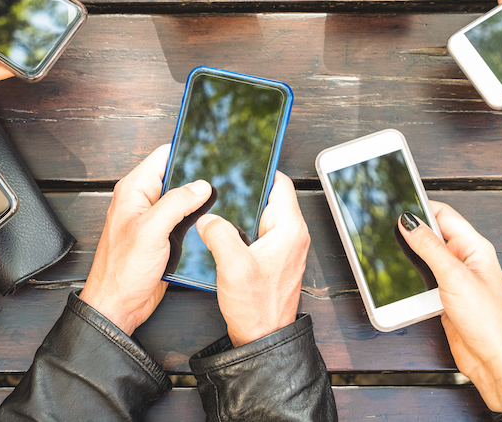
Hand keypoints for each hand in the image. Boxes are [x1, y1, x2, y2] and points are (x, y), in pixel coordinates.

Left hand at [80, 145, 213, 334]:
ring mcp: (154, 220)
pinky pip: (184, 221)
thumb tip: (201, 185)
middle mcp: (143, 201)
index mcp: (134, 190)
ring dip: (199, 202)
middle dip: (198, 177)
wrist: (119, 306)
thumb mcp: (151, 230)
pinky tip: (211, 221)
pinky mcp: (164, 237)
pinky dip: (197, 220)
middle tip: (224, 177)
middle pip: (177, 176)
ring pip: (184, 200)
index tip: (209, 147)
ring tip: (222, 200)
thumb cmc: (122, 270)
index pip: (163, 156)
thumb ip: (176, 203)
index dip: (186, 149)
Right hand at [196, 173, 309, 346]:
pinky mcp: (274, 259)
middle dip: (247, 189)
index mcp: (290, 229)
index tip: (241, 162)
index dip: (261, 169)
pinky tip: (224, 231)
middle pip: (271, 197)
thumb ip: (219, 233)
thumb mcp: (233, 266)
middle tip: (222, 184)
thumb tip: (208, 217)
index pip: (280, 183)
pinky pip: (259, 232)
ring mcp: (285, 248)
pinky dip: (244, 227)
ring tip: (219, 206)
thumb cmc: (256, 308)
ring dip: (243, 210)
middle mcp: (292, 235)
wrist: (262, 339)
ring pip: (263, 215)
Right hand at [398, 203, 501, 414]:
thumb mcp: (455, 277)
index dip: (421, 207)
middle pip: (433, 235)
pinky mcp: (445, 298)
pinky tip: (401, 282)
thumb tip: (409, 221)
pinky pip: (424, 280)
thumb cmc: (489, 321)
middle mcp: (465, 260)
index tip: (397, 204)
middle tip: (386, 229)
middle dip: (412, 232)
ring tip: (391, 256)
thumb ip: (430, 247)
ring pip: (425, 259)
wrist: (493, 361)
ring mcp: (455, 280)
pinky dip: (411, 280)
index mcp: (474, 247)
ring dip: (410, 259)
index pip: (444, 215)